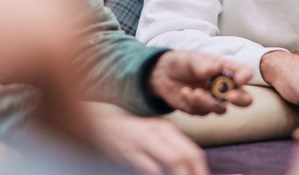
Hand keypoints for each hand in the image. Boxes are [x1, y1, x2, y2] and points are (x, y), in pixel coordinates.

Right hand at [87, 109, 207, 174]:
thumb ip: (168, 150)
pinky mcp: (129, 152)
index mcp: (165, 131)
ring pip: (174, 161)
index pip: (193, 153)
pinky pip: (151, 168)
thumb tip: (191, 170)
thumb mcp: (151, 139)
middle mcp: (157, 133)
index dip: (202, 171)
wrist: (96, 127)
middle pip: (186, 157)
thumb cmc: (127, 138)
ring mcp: (143, 142)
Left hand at [148, 51, 252, 114]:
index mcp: (227, 70)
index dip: (246, 77)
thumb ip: (206, 65)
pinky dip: (193, 102)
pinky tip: (184, 92)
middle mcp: (224, 87)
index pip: (245, 73)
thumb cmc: (183, 62)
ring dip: (208, 102)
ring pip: (221, 109)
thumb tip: (216, 69)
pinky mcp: (200, 109)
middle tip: (229, 97)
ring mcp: (213, 100)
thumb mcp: (194, 59)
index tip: (240, 79)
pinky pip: (202, 112)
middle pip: (244, 99)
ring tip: (193, 92)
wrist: (162, 74)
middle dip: (240, 100)